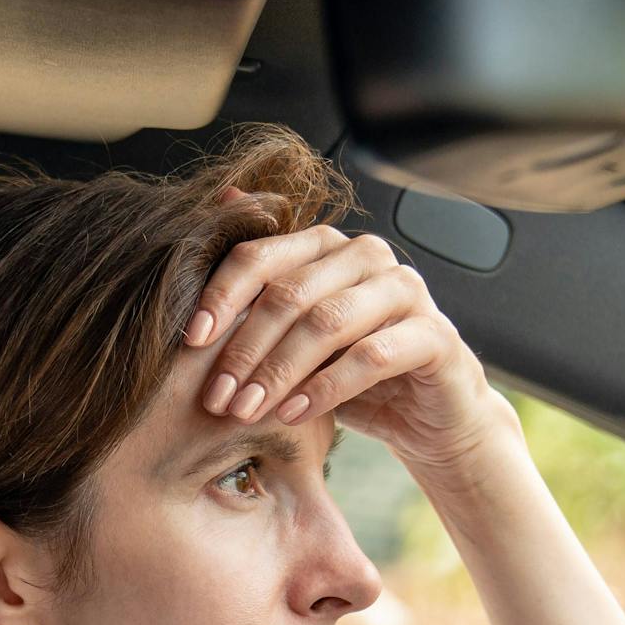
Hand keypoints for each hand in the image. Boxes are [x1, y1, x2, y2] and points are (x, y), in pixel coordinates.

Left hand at [183, 190, 512, 478]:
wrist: (426, 419)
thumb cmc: (351, 376)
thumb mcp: (293, 341)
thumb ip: (258, 292)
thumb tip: (221, 205)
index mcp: (327, 248)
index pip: (263, 256)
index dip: (222, 296)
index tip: (190, 342)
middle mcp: (367, 257)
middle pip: (291, 293)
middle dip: (245, 349)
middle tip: (215, 398)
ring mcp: (405, 291)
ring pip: (327, 322)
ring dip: (278, 371)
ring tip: (246, 411)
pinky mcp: (434, 335)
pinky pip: (370, 356)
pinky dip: (325, 388)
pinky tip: (293, 414)